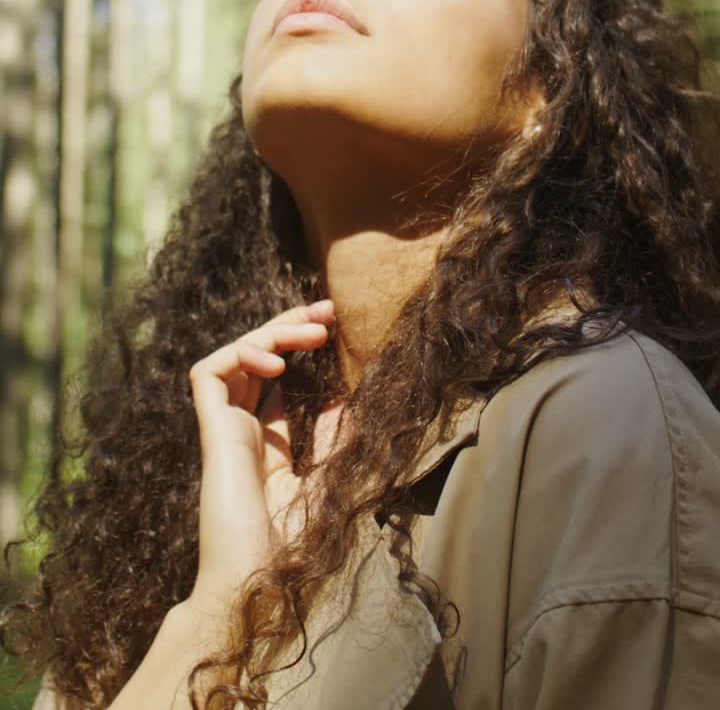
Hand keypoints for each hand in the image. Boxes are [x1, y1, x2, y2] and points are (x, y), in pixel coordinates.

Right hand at [186, 298, 336, 611]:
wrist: (254, 583)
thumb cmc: (288, 549)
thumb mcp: (325, 480)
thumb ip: (331, 439)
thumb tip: (346, 398)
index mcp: (267, 441)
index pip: (278, 378)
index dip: (300, 346)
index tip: (334, 325)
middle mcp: (242, 427)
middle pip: (259, 357)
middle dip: (289, 325)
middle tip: (328, 310)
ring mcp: (224, 427)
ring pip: (236, 355)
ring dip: (274, 331)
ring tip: (316, 330)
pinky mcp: (211, 430)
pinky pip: (210, 372)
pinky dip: (242, 353)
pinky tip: (278, 361)